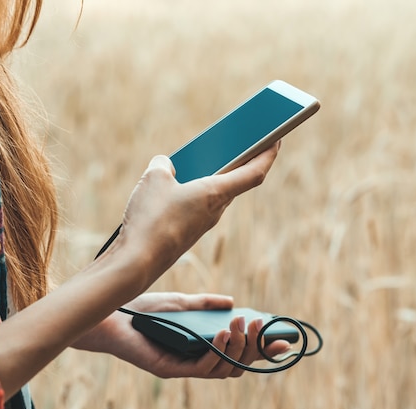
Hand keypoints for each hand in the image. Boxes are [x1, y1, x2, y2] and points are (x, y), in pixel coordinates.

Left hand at [73, 292, 290, 377]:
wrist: (113, 315)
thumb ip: (205, 304)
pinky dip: (218, 351)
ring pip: (225, 368)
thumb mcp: (182, 303)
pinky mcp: (172, 369)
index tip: (283, 338)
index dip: (262, 349)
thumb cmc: (144, 311)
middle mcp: (197, 360)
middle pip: (238, 364)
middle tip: (263, 327)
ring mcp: (186, 367)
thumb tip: (232, 302)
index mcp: (203, 347)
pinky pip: (202, 367)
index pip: (240, 353)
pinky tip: (223, 332)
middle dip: (256, 348)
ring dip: (238, 346)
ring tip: (242, 323)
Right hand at [105, 142, 279, 296]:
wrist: (137, 263)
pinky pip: (198, 207)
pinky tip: (178, 185)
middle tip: (244, 141)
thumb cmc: (151, 219)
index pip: (255, 172)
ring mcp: (202, 224)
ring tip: (208, 157)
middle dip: (241, 161)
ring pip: (215, 195)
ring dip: (216, 177)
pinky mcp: (188, 234)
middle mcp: (215, 210)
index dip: (269, 154)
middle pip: (237, 182)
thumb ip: (163, 165)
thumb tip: (165, 166)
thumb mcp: (154, 178)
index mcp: (216, 193)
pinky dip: (196, 192)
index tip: (278, 139)